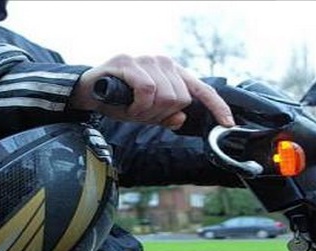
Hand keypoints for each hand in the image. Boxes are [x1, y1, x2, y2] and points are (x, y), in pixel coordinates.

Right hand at [69, 54, 233, 128]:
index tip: (227, 124)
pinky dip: (139, 105)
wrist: (88, 91)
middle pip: (180, 99)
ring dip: (147, 112)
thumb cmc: (118, 101)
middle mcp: (163, 62)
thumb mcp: (145, 114)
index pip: (201, 89)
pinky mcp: (129, 62)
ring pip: (165, 96)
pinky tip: (128, 106)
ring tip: (131, 108)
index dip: (217, 107)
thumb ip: (165, 117)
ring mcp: (147, 60)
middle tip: (141, 114)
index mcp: (172, 74)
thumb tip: (181, 118)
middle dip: (161, 114)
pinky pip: (147, 90)